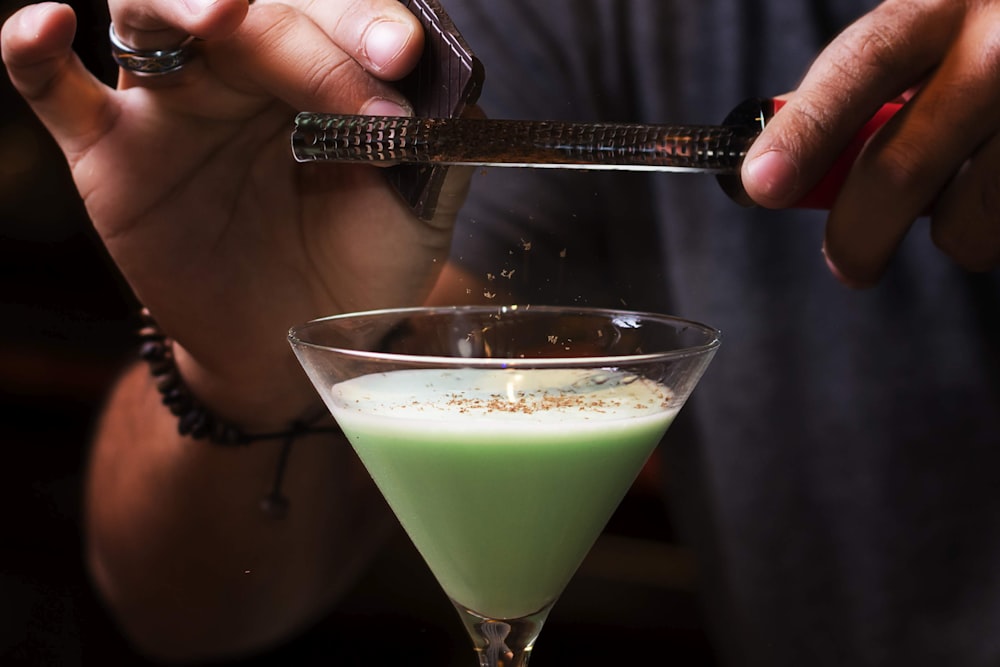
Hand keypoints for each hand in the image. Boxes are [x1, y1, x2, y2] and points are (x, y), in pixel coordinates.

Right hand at [2, 0, 469, 428]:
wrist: (290, 343)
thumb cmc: (354, 270)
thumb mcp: (415, 213)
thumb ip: (438, 149)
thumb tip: (457, 86)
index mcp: (318, 69)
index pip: (333, 12)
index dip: (364, 20)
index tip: (401, 54)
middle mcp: (240, 69)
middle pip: (254, 4)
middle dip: (309, 31)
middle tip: (365, 61)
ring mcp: (169, 103)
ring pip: (151, 11)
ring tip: (225, 16)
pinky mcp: (108, 151)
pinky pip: (52, 88)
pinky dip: (32, 50)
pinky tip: (47, 24)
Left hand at [741, 0, 999, 286]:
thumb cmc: (977, 48)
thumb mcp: (922, 41)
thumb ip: (854, 94)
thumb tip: (771, 171)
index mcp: (937, 10)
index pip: (861, 67)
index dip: (806, 131)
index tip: (763, 183)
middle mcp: (996, 46)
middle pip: (902, 167)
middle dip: (857, 235)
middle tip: (848, 263)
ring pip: (967, 217)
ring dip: (950, 234)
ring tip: (957, 202)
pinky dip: (991, 229)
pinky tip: (994, 188)